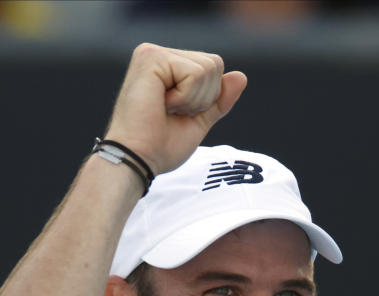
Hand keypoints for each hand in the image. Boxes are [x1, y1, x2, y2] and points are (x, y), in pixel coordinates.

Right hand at [103, 43, 247, 177]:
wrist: (137, 160)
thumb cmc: (161, 145)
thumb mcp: (199, 121)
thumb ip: (219, 99)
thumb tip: (241, 76)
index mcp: (168, 66)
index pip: (214, 68)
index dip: (208, 98)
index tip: (178, 113)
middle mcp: (159, 54)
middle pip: (214, 65)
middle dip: (203, 98)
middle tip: (171, 113)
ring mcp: (152, 53)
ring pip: (207, 68)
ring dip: (193, 99)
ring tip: (165, 109)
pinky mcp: (150, 57)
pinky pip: (195, 73)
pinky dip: (186, 97)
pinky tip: (161, 104)